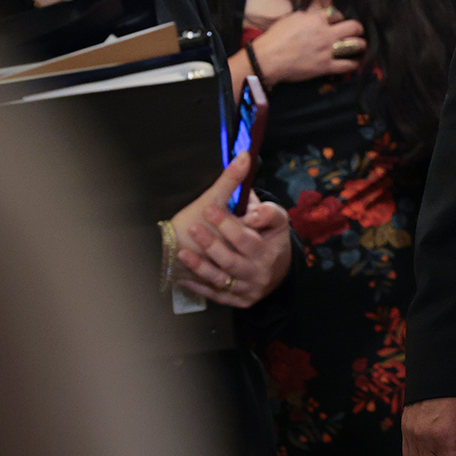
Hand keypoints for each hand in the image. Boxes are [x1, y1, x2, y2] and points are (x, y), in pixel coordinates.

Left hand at [170, 152, 291, 306]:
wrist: (274, 269)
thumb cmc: (266, 235)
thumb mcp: (264, 211)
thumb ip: (248, 187)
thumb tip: (243, 155)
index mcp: (273, 242)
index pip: (251, 237)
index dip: (234, 222)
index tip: (211, 210)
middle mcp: (263, 267)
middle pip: (236, 256)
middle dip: (214, 242)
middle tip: (194, 228)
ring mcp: (251, 285)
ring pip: (223, 276)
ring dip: (201, 265)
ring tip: (184, 252)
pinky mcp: (239, 300)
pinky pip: (216, 294)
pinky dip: (199, 286)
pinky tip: (182, 278)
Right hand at [247, 7, 365, 84]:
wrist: (268, 58)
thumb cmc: (276, 38)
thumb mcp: (291, 18)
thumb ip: (307, 16)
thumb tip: (315, 16)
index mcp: (316, 19)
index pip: (337, 14)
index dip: (339, 18)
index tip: (339, 22)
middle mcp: (326, 33)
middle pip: (353, 27)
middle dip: (358, 28)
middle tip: (358, 31)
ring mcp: (328, 50)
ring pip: (355, 45)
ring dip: (360, 44)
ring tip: (360, 46)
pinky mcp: (326, 66)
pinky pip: (347, 65)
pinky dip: (354, 63)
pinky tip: (355, 62)